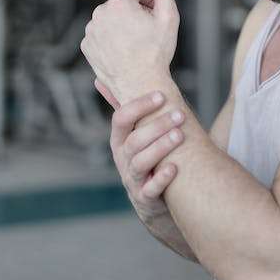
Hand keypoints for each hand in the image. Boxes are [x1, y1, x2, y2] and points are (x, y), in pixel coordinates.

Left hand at [81, 0, 179, 103]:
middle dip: (135, 12)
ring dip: (122, 25)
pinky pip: (101, 34)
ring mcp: (91, 31)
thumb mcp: (167, 16)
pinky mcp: (87, 46)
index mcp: (119, 3)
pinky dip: (110, 39)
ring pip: (110, 19)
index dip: (149, 0)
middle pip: (122, 3)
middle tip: (147, 33)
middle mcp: (100, 13)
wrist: (140, 85)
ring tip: (135, 44)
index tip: (154, 17)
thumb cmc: (157, 51)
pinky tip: (123, 52)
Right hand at [107, 82, 185, 220]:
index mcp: (120, 140)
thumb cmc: (147, 158)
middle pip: (134, 140)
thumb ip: (123, 109)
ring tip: (180, 135)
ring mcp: (132, 179)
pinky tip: (174, 168)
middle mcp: (122, 159)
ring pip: (141, 162)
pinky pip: (150, 189)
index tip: (161, 95)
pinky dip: (161, 179)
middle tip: (180, 114)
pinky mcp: (145, 198)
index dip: (139, 106)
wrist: (152, 201)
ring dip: (160, 147)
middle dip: (157, 126)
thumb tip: (100, 79)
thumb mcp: (133, 134)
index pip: (120, 119)